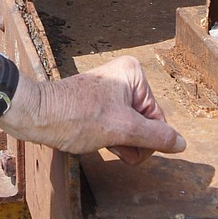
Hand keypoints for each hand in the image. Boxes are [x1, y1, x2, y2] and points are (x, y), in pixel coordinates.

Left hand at [0, 55, 185, 164]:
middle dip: (131, 141)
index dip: (146, 140)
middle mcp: (124, 78)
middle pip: (146, 124)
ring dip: (120, 142)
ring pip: (131, 129)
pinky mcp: (97, 104)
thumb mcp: (123, 129)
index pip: (158, 119)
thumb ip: (156, 137)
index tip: (125, 142)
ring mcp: (110, 91)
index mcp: (135, 75)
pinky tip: (94, 138)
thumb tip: (181, 144)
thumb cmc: (76, 117)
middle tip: (110, 141)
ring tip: (100, 139)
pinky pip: (116, 126)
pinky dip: (109, 138)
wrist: (36, 115)